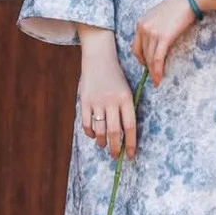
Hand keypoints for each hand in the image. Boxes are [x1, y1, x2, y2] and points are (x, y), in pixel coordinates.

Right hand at [77, 27, 137, 156]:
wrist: (99, 58)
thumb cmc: (115, 77)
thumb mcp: (126, 90)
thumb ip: (126, 109)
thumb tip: (126, 135)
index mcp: (125, 98)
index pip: (130, 126)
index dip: (131, 144)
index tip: (131, 155)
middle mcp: (112, 101)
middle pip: (115, 132)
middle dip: (116, 148)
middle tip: (116, 156)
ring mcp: (97, 101)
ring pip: (100, 130)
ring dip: (103, 142)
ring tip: (105, 145)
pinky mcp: (85, 101)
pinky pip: (87, 124)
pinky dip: (90, 133)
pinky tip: (94, 135)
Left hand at [132, 0, 200, 86]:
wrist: (186, 0)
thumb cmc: (175, 8)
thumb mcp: (156, 17)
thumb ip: (150, 29)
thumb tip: (151, 44)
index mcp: (140, 24)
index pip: (135, 47)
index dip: (140, 59)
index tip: (146, 66)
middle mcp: (143, 28)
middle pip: (142, 54)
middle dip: (147, 67)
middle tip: (153, 76)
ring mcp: (152, 33)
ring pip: (150, 58)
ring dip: (153, 72)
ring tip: (157, 81)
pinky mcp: (163, 37)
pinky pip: (158, 58)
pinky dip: (157, 70)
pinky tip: (159, 77)